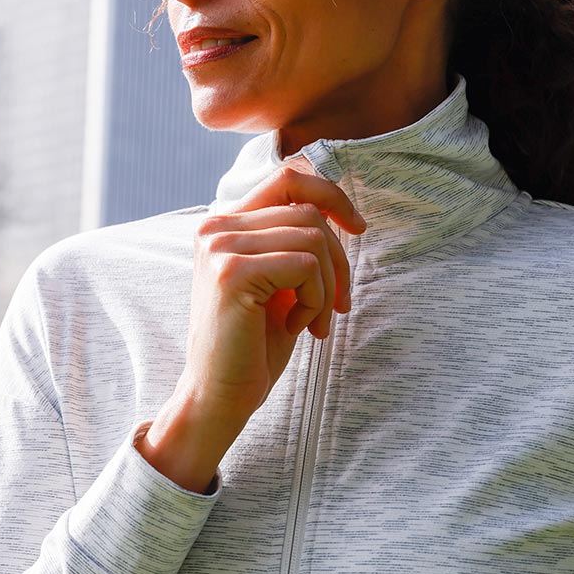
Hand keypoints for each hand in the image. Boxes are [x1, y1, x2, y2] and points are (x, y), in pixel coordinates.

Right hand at [173, 163, 366, 430]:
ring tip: (314, 322)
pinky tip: (298, 328)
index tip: (358, 228)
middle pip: (308, 212)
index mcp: (224, 225)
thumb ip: (295, 243)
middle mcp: (215, 228)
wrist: (221, 395)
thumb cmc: (255, 343)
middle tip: (339, 306)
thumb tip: (339, 210)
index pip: (288, 178)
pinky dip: (316, 301)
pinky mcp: (233, 272)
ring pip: (313, 239)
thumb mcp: (281, 282)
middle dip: (338, 260)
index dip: (331, 195)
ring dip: (327, 287)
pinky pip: (306, 267)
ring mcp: (221, 247)